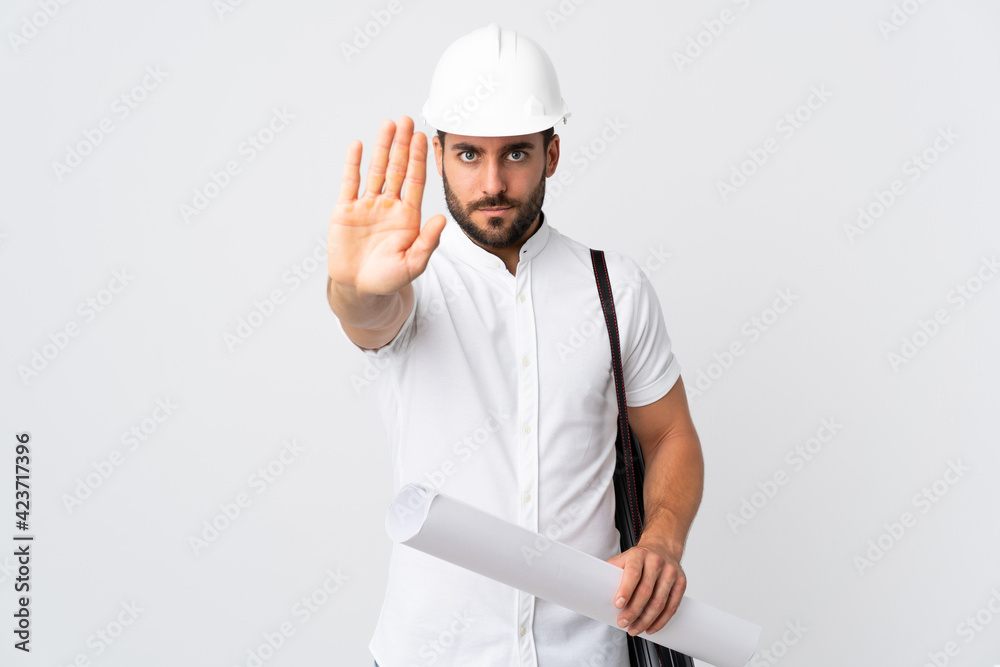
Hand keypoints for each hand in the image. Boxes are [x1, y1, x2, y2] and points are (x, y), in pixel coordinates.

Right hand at [328, 115, 445, 295]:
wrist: (359, 289)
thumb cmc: (388, 279)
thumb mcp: (413, 264)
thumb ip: (428, 242)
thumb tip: (442, 219)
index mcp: (408, 216)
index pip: (415, 181)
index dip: (419, 159)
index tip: (423, 137)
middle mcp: (389, 206)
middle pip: (397, 169)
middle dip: (402, 144)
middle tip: (407, 119)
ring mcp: (367, 206)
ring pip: (376, 170)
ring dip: (382, 147)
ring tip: (388, 124)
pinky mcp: (346, 211)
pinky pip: (350, 183)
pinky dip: (353, 164)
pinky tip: (358, 145)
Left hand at [605, 536, 685, 636]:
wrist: (662, 547)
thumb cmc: (639, 558)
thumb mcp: (623, 559)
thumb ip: (610, 572)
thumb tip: (591, 588)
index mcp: (638, 555)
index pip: (633, 573)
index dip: (625, 590)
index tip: (618, 604)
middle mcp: (656, 562)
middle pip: (646, 591)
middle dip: (633, 611)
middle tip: (623, 623)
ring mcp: (670, 572)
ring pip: (660, 601)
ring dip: (646, 620)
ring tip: (635, 629)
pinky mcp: (681, 582)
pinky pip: (672, 606)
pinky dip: (661, 620)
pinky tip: (651, 627)